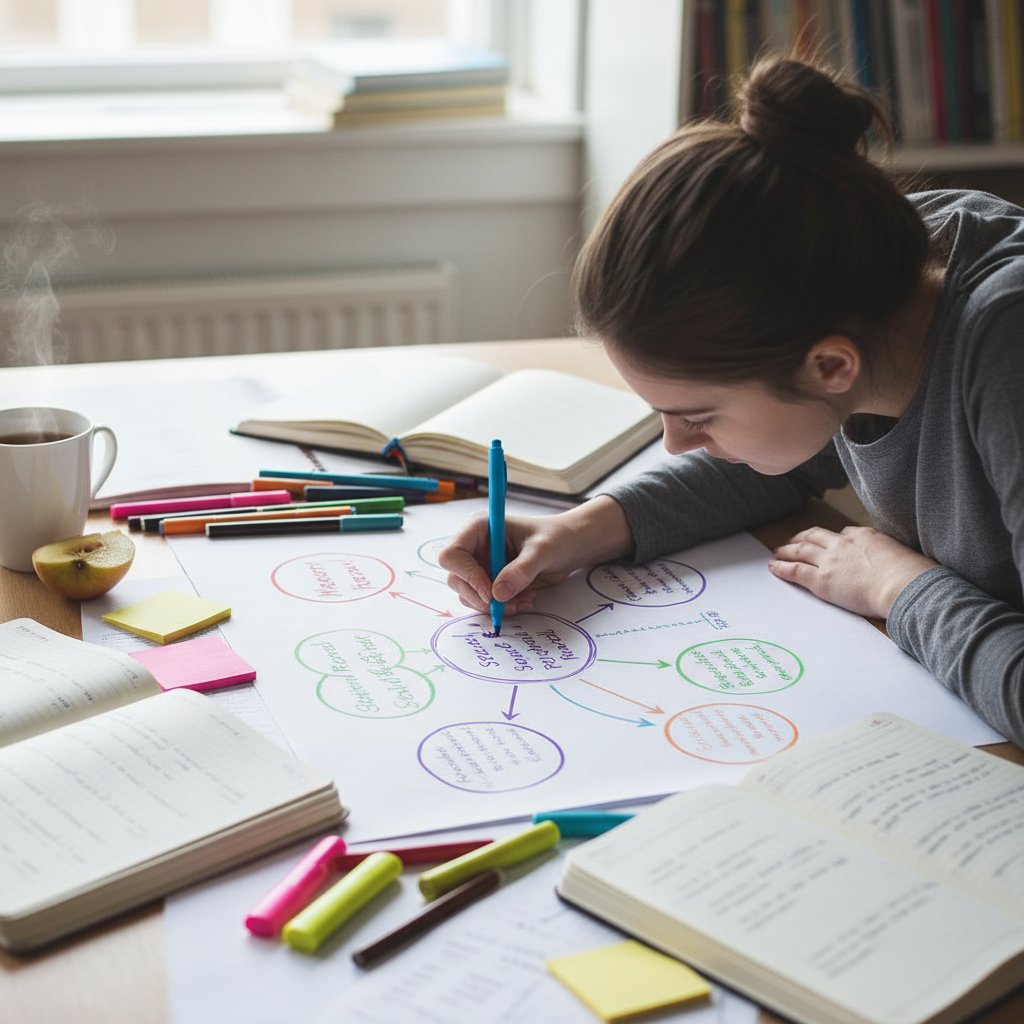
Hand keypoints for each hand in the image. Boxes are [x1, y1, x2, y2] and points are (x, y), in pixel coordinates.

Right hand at [438, 495, 634, 615]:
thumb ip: (521, 570)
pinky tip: (525, 600)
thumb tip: (498, 594)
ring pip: (468, 595)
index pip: (452, 555)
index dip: (467, 576)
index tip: (491, 592)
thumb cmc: (557, 537)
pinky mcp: (490, 582)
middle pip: (456, 579)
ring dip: (493, 606)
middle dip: (481, 597)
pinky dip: (502, 608)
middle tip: (508, 605)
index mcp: (479, 529)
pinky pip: (484, 603)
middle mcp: (474, 547)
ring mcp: (481, 566)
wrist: (571, 547)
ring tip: (524, 600)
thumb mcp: (543, 550)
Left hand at [768, 525, 937, 619]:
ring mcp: (830, 560)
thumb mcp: (903, 555)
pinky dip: (782, 567)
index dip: (833, 538)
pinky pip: (795, 570)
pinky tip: (774, 567)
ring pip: (801, 550)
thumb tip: (895, 563)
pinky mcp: (821, 579)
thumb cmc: (911, 577)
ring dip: (786, 550)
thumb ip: (890, 555)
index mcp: (865, 536)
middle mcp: (843, 543)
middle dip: (801, 538)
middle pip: (815, 536)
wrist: (905, 586)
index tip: (828, 542)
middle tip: (792, 542)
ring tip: (778, 552)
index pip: (844, 533)